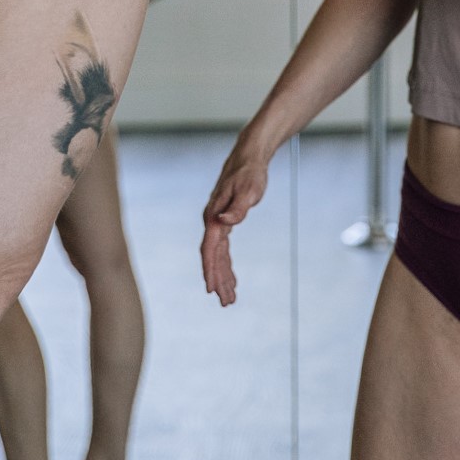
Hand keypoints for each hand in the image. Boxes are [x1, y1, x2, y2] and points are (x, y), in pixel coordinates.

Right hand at [200, 134, 272, 305]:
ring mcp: (217, 222)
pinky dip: (227, 264)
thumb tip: (225, 222)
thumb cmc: (249, 172)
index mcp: (214, 217)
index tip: (211, 289)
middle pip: (213, 257)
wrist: (249, 157)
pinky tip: (232, 278)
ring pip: (218, 256)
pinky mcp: (225, 222)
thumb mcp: (249, 190)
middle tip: (226, 302)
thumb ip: (237, 208)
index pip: (210, 249)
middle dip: (218, 280)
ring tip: (230, 298)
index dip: (210, 270)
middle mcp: (212, 221)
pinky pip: (223, 249)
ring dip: (223, 276)